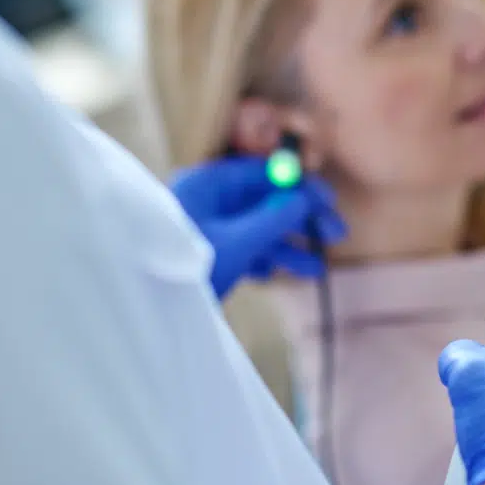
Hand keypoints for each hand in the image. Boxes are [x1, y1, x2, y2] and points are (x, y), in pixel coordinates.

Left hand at [171, 156, 345, 298]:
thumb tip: (303, 200)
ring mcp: (206, 230)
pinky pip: (243, 250)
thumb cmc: (186, 268)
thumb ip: (272, 218)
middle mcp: (206, 202)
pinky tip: (275, 274)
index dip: (298, 185)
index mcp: (206, 186)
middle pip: (264, 201)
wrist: (148, 310)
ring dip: (288, 247)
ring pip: (257, 230)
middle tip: (336, 234)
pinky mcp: (206, 255)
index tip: (328, 200)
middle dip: (300, 220)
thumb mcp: (236, 242)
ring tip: (316, 270)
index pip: (261, 174)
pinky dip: (263, 260)